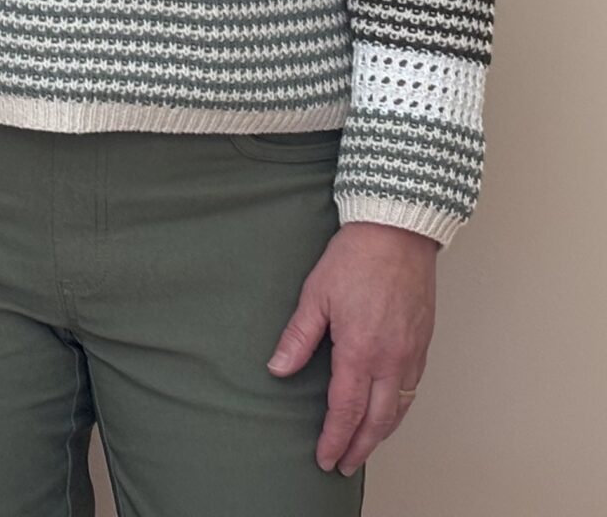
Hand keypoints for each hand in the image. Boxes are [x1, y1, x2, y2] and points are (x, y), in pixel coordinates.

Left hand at [269, 220, 438, 475]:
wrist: (397, 233)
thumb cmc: (354, 258)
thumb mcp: (315, 294)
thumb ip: (299, 336)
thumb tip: (278, 368)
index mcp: (360, 350)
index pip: (346, 409)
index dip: (334, 438)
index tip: (325, 458)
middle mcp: (391, 360)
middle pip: (377, 420)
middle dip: (359, 447)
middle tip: (345, 466)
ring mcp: (411, 354)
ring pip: (398, 409)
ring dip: (381, 434)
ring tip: (364, 448)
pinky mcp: (422, 344)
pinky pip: (411, 390)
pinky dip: (398, 411)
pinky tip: (388, 413)